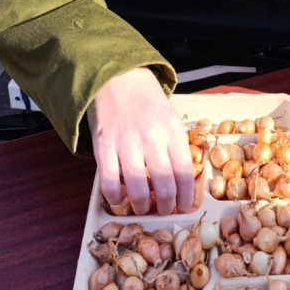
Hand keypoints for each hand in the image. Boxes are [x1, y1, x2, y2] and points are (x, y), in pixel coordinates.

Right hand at [87, 67, 194, 216]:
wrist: (117, 78)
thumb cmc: (146, 100)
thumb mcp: (170, 116)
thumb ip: (175, 144)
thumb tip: (181, 180)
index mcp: (172, 130)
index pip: (185, 173)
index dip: (185, 196)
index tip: (183, 207)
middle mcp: (152, 138)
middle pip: (165, 186)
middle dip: (166, 206)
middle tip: (164, 211)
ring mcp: (127, 144)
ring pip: (138, 190)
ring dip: (141, 207)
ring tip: (142, 208)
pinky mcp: (104, 147)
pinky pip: (110, 184)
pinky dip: (115, 198)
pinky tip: (119, 198)